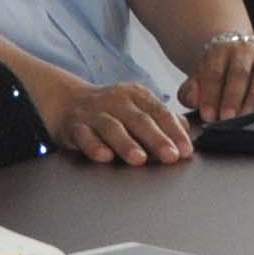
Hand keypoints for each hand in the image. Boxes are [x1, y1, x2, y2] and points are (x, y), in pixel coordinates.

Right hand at [47, 73, 195, 165]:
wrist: (66, 101)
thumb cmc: (110, 110)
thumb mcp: (137, 107)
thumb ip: (162, 118)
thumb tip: (187, 130)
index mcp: (136, 96)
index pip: (159, 112)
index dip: (174, 131)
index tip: (186, 149)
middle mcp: (116, 101)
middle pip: (139, 120)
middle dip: (157, 139)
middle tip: (171, 156)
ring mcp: (94, 113)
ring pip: (112, 127)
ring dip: (126, 143)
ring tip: (139, 159)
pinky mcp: (75, 126)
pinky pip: (84, 136)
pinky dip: (94, 146)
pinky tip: (104, 156)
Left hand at [181, 34, 253, 121]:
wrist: (236, 56)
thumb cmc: (218, 71)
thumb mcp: (198, 79)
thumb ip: (190, 91)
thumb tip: (193, 100)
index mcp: (219, 50)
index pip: (214, 72)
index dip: (211, 95)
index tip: (208, 114)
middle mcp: (244, 50)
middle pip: (240, 72)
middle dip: (233, 97)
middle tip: (227, 117)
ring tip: (246, 116)